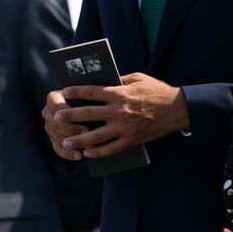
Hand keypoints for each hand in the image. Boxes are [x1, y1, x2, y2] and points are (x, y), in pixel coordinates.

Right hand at [42, 91, 92, 160]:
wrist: (93, 112)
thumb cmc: (94, 98)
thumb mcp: (92, 94)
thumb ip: (90, 95)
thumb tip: (92, 96)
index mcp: (54, 98)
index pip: (54, 104)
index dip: (66, 110)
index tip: (82, 114)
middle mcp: (48, 113)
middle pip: (54, 123)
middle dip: (71, 128)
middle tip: (87, 131)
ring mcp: (50, 128)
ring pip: (56, 137)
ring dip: (72, 142)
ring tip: (88, 144)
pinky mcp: (54, 140)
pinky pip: (58, 149)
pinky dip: (68, 154)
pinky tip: (80, 156)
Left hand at [52, 73, 188, 158]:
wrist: (176, 109)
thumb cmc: (157, 91)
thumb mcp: (138, 78)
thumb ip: (119, 80)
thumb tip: (103, 81)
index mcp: (120, 93)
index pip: (92, 92)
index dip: (76, 92)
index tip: (65, 92)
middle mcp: (119, 111)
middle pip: (88, 114)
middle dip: (69, 116)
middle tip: (56, 119)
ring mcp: (124, 128)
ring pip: (95, 136)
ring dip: (78, 140)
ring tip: (66, 142)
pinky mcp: (131, 140)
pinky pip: (110, 149)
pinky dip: (98, 152)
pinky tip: (88, 153)